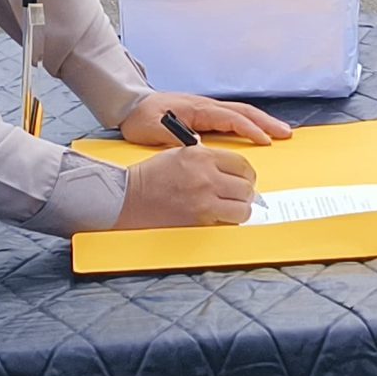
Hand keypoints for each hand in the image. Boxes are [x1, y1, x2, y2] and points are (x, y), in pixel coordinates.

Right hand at [115, 144, 258, 226]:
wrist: (130, 197)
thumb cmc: (152, 175)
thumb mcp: (182, 153)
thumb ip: (209, 158)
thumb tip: (233, 170)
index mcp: (202, 156)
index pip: (242, 165)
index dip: (246, 174)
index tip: (243, 178)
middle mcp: (206, 178)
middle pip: (246, 187)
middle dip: (246, 192)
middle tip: (238, 194)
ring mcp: (204, 201)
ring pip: (242, 208)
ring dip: (240, 209)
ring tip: (231, 207)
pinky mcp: (199, 221)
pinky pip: (227, 222)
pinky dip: (227, 221)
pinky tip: (219, 216)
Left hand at [121, 91, 292, 147]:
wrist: (130, 105)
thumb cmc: (142, 119)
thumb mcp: (154, 132)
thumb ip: (177, 139)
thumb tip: (201, 147)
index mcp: (198, 109)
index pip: (231, 118)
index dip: (249, 130)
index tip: (265, 141)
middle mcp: (207, 105)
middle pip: (244, 111)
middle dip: (266, 122)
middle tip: (285, 133)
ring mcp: (207, 107)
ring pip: (241, 112)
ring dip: (262, 121)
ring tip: (280, 131)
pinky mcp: (205, 112)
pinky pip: (233, 115)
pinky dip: (249, 121)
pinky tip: (257, 129)